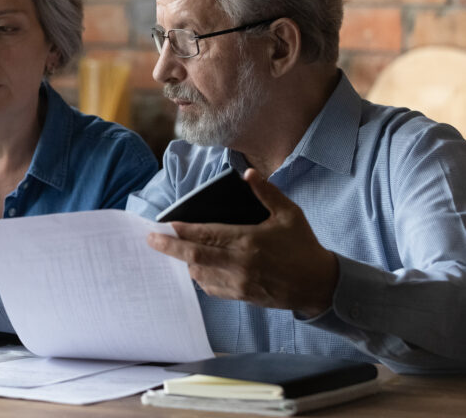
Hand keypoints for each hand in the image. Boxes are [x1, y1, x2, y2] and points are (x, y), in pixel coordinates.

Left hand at [147, 169, 338, 316]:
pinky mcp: (241, 297)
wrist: (320, 285)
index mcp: (248, 241)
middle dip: (169, 248)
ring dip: (184, 263)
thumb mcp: (289, 214)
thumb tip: (249, 173)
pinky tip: (195, 268)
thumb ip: (266, 193)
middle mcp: (239, 264)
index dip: (183, 231)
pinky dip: (199, 277)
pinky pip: (211, 288)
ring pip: (199, 274)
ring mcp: (239, 283)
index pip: (206, 235)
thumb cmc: (303, 246)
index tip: (164, 225)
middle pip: (194, 257)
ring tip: (173, 251)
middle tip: (150, 240)